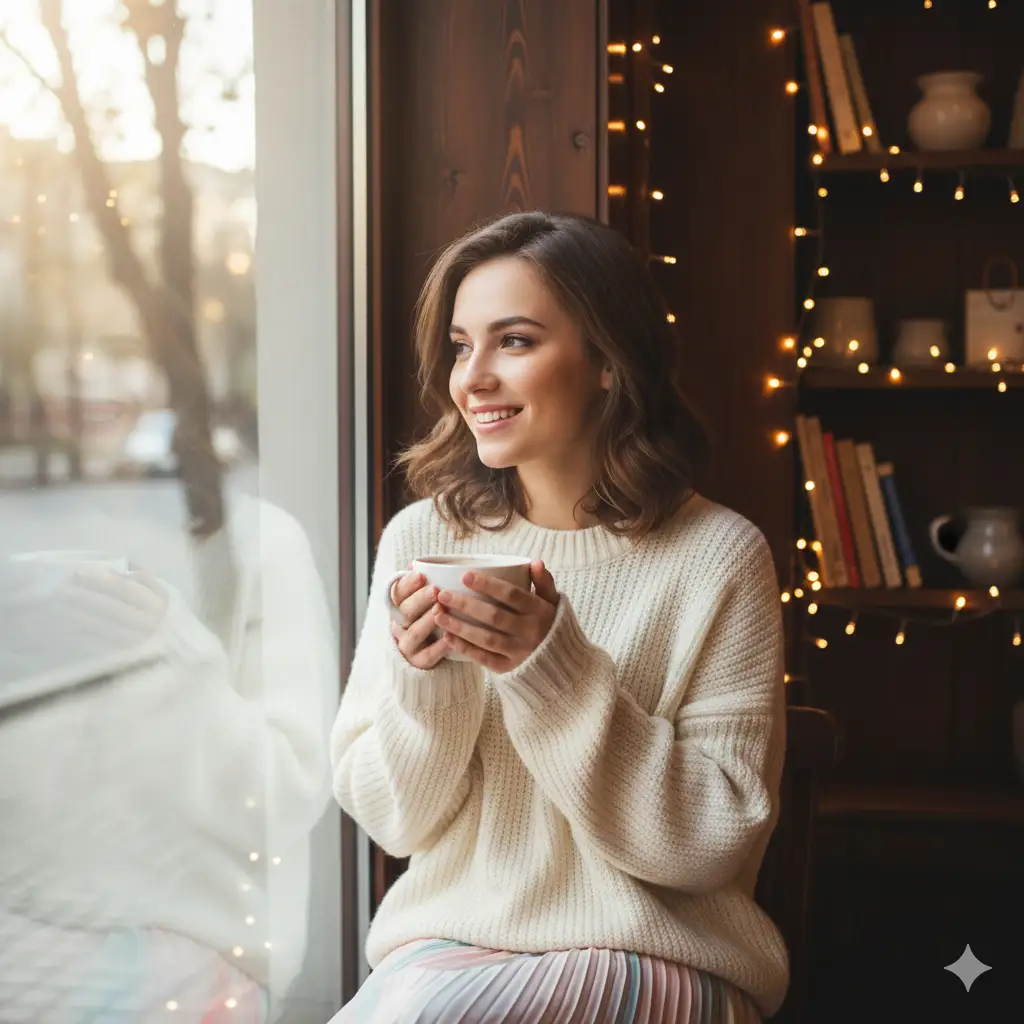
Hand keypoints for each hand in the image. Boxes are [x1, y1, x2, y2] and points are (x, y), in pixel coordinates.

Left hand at [54, 567, 168, 650]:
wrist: (165, 642)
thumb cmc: (153, 609)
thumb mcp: (154, 590)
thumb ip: (138, 579)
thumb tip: (108, 572)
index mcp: (157, 603)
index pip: (126, 589)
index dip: (101, 580)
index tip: (79, 573)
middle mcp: (149, 623)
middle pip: (112, 608)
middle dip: (85, 597)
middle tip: (62, 590)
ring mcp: (136, 642)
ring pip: (103, 627)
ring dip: (78, 615)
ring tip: (59, 605)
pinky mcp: (123, 657)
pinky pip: (99, 644)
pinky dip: (81, 633)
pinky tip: (67, 624)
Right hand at [388, 568, 453, 669]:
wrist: (433, 654)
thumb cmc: (436, 618)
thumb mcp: (429, 600)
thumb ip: (426, 585)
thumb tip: (419, 564)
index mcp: (401, 606)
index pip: (398, 592)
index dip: (408, 583)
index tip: (422, 574)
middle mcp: (400, 625)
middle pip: (405, 611)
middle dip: (420, 599)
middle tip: (436, 590)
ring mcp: (408, 645)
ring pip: (414, 632)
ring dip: (427, 620)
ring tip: (441, 610)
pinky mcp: (419, 662)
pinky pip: (428, 655)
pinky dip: (439, 647)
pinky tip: (451, 638)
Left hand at [435, 560, 557, 672]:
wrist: (560, 663)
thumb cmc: (551, 624)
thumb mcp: (553, 602)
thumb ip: (544, 582)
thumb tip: (535, 562)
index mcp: (540, 611)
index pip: (511, 595)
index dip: (488, 585)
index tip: (465, 576)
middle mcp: (530, 632)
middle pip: (494, 616)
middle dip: (465, 605)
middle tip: (442, 594)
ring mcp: (519, 652)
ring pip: (486, 638)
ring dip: (459, 627)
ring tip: (438, 614)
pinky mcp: (509, 668)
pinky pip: (484, 658)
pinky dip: (465, 648)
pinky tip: (447, 637)